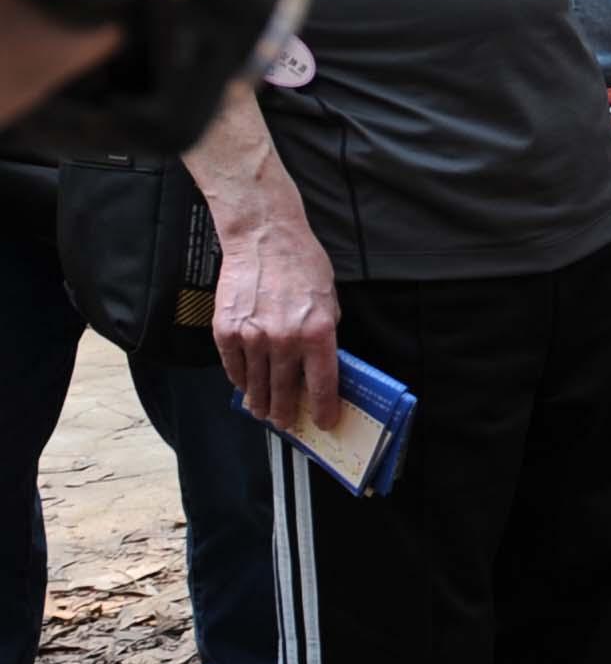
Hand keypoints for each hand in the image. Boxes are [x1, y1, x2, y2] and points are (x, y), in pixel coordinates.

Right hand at [213, 198, 342, 433]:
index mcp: (318, 334)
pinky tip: (244, 387)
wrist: (264, 239)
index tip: (324, 422)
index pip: (322, 385)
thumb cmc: (304, 266)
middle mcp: (284, 340)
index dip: (323, 409)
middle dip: (286, 413)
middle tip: (285, 424)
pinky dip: (240, 380)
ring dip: (259, 402)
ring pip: (255, 384)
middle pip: (284, 391)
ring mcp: (252, 337)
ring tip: (262, 412)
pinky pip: (233, 367)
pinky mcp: (226, 331)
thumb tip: (318, 366)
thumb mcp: (330, 303)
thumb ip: (324, 336)